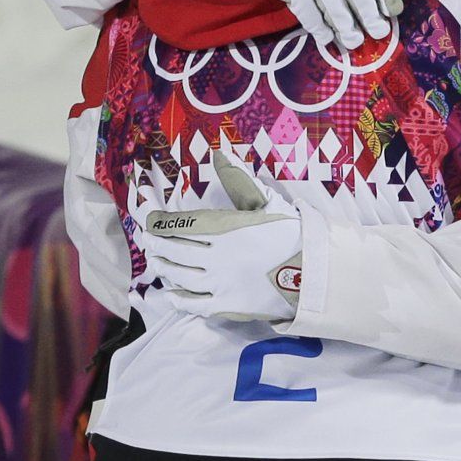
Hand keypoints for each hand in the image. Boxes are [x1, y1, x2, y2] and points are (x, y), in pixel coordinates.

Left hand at [134, 150, 301, 321]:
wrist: (313, 272)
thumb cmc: (291, 233)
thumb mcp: (266, 201)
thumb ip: (238, 179)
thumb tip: (218, 153)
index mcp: (224, 228)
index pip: (181, 224)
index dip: (161, 222)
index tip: (151, 220)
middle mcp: (215, 256)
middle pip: (175, 249)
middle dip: (158, 243)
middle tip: (148, 240)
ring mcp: (219, 283)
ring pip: (180, 275)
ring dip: (164, 267)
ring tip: (156, 261)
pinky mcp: (227, 306)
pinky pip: (193, 304)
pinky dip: (178, 298)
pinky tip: (171, 292)